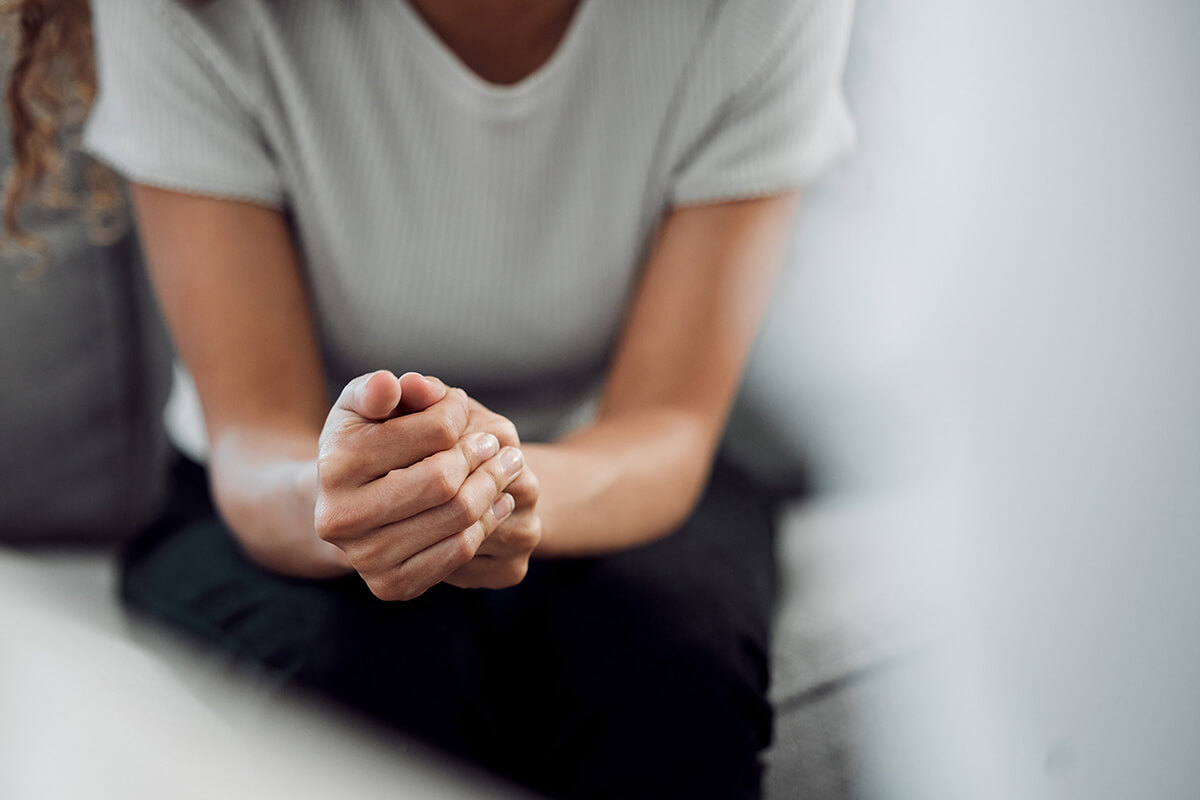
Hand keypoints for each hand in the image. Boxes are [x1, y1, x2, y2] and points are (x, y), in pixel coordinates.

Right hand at [314, 371, 526, 600]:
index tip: (462, 405)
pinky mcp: (390, 585)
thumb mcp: (366, 405)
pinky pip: (458, 554)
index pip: (433, 431)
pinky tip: (498, 502)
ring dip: (494, 488)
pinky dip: (487, 524)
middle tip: (499, 445)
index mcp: (335, 463)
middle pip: (444, 480)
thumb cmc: (364, 440)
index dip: (457, 412)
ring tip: (508, 467)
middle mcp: (340, 517)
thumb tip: (393, 385)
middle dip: (483, 456)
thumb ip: (381, 388)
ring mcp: (364, 557)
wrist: (345, 505)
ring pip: (457, 518)